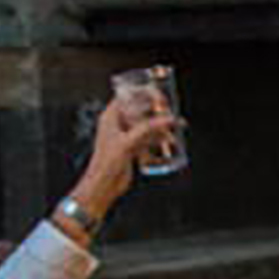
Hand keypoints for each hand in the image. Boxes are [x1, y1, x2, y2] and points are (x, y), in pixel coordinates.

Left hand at [67, 83, 175, 222]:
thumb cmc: (107, 163)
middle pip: (139, 109)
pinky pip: (148, 138)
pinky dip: (159, 138)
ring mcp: (125, 136)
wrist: (103, 186)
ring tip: (176, 126)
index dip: (142, 92)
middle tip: (170, 110)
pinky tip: (169, 141)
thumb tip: (167, 119)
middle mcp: (118, 124)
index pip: (126, 96)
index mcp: (110, 117)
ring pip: (146, 125)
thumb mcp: (128, 142)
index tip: (158, 94)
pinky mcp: (132, 148)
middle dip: (156, 109)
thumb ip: (148, 129)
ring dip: (161, 125)